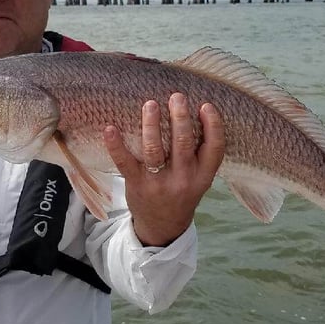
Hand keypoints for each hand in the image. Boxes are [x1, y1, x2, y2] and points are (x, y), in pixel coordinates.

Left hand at [103, 93, 224, 246]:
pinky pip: (124, 162)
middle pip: (183, 143)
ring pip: (154, 149)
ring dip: (152, 124)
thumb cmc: (182, 192)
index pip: (214, 149)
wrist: (163, 226)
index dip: (213, 125)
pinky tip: (110, 128)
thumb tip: (195, 110)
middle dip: (180, 117)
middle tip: (176, 97)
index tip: (205, 105)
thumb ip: (200, 152)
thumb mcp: (200, 178)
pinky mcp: (136, 184)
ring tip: (150, 104)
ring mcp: (158, 183)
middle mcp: (183, 179)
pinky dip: (116, 145)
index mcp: (203, 176)